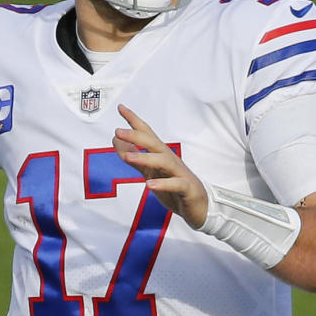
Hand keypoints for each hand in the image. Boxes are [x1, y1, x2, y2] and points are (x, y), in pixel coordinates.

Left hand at [112, 104, 208, 228]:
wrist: (199, 208)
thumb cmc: (174, 187)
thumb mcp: (150, 171)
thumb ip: (134, 157)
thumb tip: (116, 140)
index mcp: (161, 154)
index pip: (147, 134)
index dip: (134, 121)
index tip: (121, 108)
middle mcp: (170, 160)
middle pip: (153, 144)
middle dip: (136, 136)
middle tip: (118, 131)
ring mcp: (180, 173)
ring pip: (164, 161)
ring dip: (145, 158)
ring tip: (128, 158)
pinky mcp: (187, 188)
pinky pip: (176, 184)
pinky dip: (163, 184)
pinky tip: (149, 185)